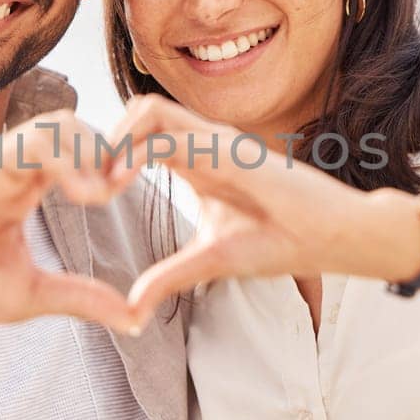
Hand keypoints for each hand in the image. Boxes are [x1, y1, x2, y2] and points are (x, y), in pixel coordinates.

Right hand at [0, 110, 144, 333]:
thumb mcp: (31, 294)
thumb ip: (82, 299)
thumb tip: (135, 320)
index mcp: (29, 190)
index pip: (83, 154)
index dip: (115, 164)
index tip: (134, 190)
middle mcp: (15, 170)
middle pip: (78, 127)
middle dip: (112, 148)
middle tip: (127, 184)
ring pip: (59, 124)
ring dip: (91, 150)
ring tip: (101, 194)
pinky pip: (33, 142)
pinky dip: (67, 160)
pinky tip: (81, 195)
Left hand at [105, 95, 378, 320]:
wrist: (335, 236)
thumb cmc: (282, 242)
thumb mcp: (210, 262)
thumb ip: (168, 277)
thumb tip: (130, 311)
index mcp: (194, 162)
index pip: (138, 133)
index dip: (106, 156)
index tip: (89, 195)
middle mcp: (202, 142)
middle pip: (134, 112)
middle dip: (100, 141)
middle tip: (84, 185)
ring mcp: (215, 139)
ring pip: (145, 108)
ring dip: (113, 139)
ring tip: (99, 183)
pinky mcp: (227, 146)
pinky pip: (168, 128)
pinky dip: (133, 148)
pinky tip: (119, 182)